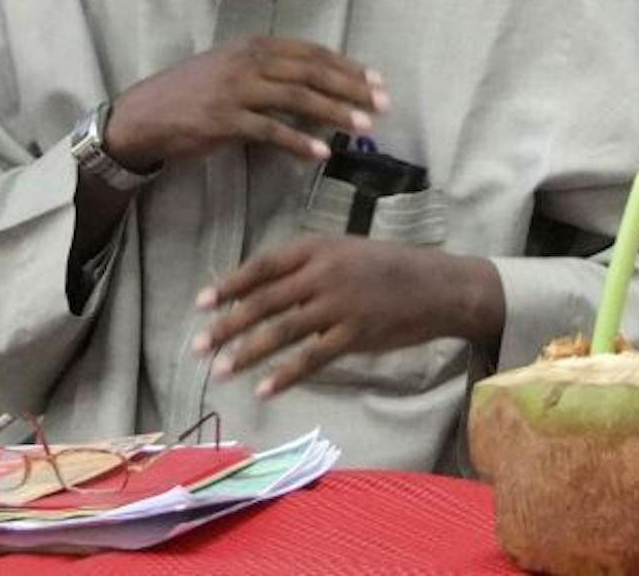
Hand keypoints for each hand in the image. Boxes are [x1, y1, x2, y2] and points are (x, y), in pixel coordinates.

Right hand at [101, 37, 387, 170]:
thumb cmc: (194, 93)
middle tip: (383, 104)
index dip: (348, 67)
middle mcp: (248, 61)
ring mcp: (236, 88)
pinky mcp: (224, 119)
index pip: (313, 53)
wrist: (146, 114)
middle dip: (352, 88)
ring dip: (335, 112)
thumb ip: (272, 73)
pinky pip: (270, 130)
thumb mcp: (234, 70)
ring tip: (363, 127)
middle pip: (312, 72)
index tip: (377, 81)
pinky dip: (299, 141)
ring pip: (297, 97)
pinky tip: (321, 154)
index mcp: (255, 45)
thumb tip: (318, 88)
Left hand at [192, 235, 504, 395]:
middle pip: (265, 301)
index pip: (264, 266)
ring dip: (247, 353)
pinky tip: (264, 390)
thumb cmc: (391, 268)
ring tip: (221, 371)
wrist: (441, 286)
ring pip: (282, 331)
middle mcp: (325, 273)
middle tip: (198, 346)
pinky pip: (312, 358)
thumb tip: (264, 291)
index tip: (201, 303)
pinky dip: (285, 375)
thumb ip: (309, 267)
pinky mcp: (356, 335)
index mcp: (320, 248)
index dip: (230, 284)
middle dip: (227, 325)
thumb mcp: (348, 252)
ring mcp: (341, 304)